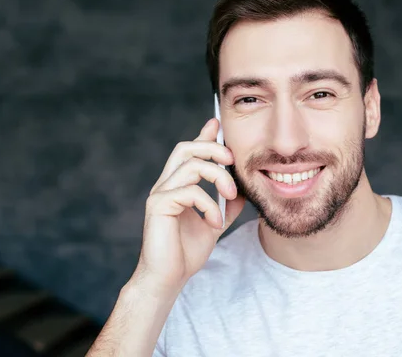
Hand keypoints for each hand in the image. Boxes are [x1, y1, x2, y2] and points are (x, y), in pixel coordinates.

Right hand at [130, 118, 245, 296]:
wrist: (168, 278)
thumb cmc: (186, 252)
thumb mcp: (214, 223)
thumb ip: (226, 205)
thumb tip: (242, 189)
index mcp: (178, 185)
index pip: (189, 152)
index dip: (203, 135)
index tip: (217, 123)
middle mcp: (166, 185)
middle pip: (186, 148)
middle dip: (212, 147)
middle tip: (232, 161)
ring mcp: (160, 194)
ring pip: (191, 165)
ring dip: (218, 178)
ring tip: (230, 197)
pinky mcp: (158, 206)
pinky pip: (189, 191)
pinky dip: (209, 205)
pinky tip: (215, 223)